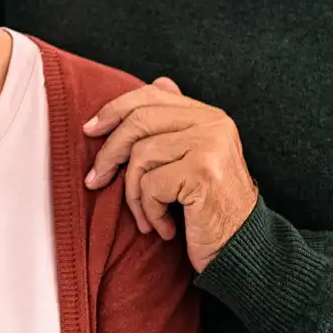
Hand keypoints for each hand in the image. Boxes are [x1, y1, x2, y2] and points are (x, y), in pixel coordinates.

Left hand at [83, 78, 257, 272]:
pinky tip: (164, 228)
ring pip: (141, 156)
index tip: (90, 130)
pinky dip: (150, 212)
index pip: (151, 96)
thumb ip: (177, 122)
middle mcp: (214, 124)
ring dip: (134, 195)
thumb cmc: (209, 209)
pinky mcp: (204, 173)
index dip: (114, 110)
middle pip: (139, 122)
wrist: (242, 250)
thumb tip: (159, 82)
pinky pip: (151, 185)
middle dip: (109, 153)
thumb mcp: (194, 159)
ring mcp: (211, 146)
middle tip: (95, 180)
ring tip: (146, 217)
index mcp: (210, 116)